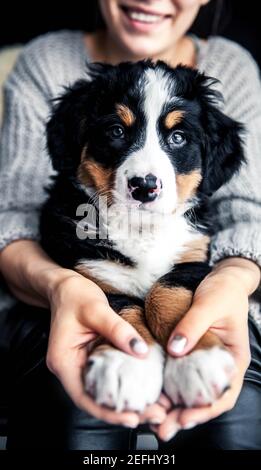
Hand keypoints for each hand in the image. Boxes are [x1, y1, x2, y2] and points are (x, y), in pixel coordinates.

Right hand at [47, 272, 166, 426]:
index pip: (83, 397)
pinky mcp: (92, 360)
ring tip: (156, 407)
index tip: (131, 419)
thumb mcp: (96, 309)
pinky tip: (146, 389)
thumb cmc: (75, 295)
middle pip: (96, 399)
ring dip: (127, 402)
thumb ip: (117, 329)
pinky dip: (126, 386)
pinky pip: (108, 379)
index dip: (107, 412)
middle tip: (155, 415)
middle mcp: (70, 369)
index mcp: (63, 361)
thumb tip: (141, 352)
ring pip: (103, 392)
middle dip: (124, 412)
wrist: (66, 286)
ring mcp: (81, 366)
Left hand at [151, 257, 259, 440]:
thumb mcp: (209, 304)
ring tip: (153, 419)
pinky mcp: (190, 355)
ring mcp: (204, 363)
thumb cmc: (222, 291)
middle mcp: (219, 366)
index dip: (205, 410)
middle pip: (204, 400)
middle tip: (161, 428)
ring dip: (173, 407)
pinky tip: (153, 396)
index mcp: (233, 359)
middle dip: (184, 417)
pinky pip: (180, 377)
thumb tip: (175, 349)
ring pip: (190, 393)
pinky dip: (168, 389)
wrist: (222, 280)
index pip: (224, 394)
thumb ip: (193, 325)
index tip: (184, 417)